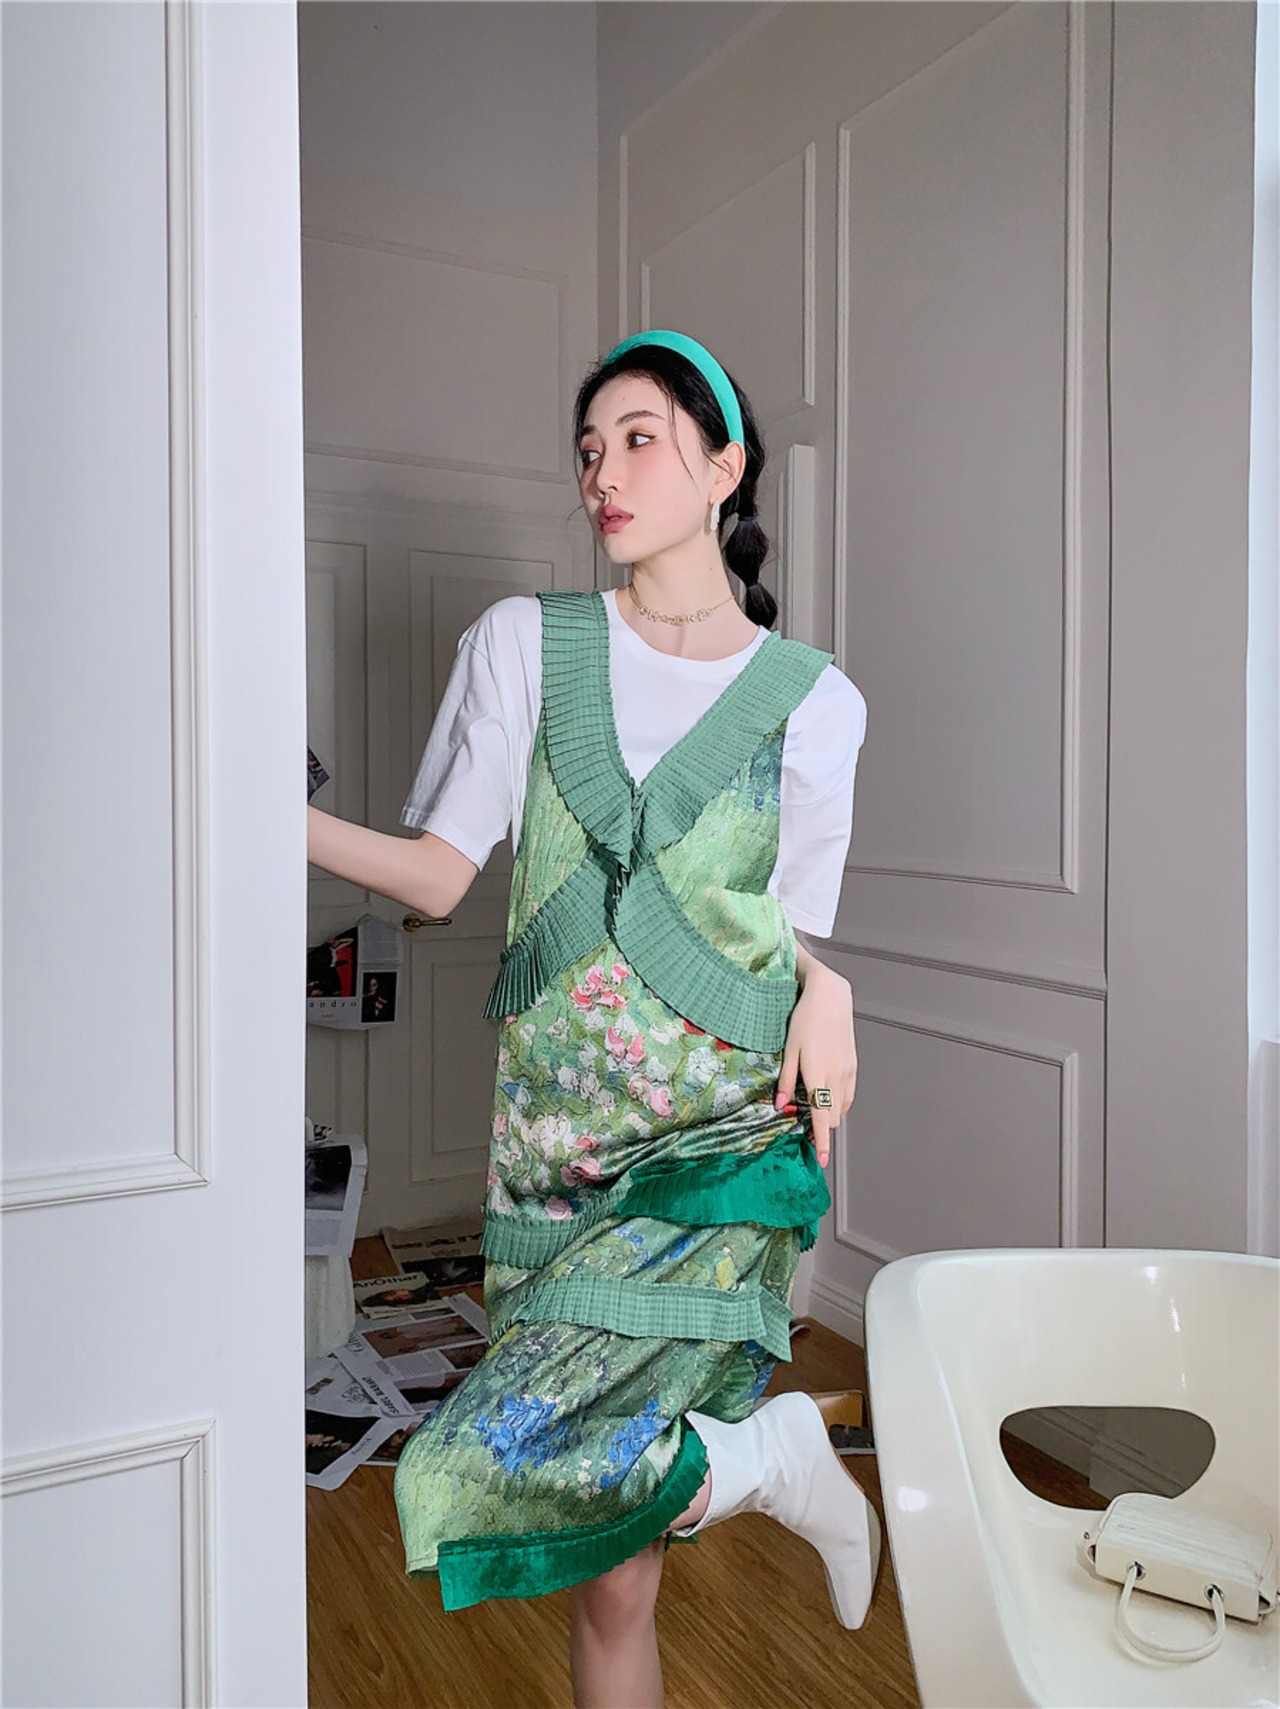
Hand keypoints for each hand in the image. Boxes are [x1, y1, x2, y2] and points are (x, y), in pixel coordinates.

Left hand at [774, 968, 857, 1167]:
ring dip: (831, 1117)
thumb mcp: (788, 1049)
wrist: (831, 997)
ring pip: (842, 1107)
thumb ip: (786, 1079)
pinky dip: (839, 1103)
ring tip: (816, 1117)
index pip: (822, 1117)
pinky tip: (828, 1099)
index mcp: (818, 1075)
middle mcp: (836, 1077)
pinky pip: (848, 1094)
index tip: (820, 1159)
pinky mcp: (853, 1065)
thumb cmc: (806, 1019)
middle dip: (823, 1131)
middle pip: (833, 1117)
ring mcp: (847, 1072)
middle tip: (809, 1136)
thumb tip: (780, 1105)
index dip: (822, 1141)